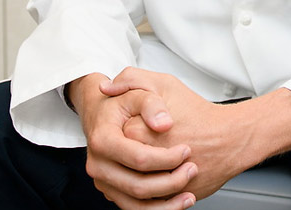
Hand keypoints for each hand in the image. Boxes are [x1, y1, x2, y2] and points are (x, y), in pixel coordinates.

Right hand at [69, 73, 197, 208]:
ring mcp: (103, 181)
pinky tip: (177, 202)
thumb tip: (164, 124)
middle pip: (138, 186)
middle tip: (192, 169)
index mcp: (103, 140)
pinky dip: (158, 209)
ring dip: (167, 204)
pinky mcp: (111, 191)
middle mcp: (98, 165)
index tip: (187, 150)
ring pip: (136, 205)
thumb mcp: (137, 92)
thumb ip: (152, 104)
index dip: (167, 158)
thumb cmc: (121, 102)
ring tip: (189, 195)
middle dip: (171, 182)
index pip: (139, 158)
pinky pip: (134, 209)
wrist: (102, 112)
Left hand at [103, 69, 256, 200]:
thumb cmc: (199, 113)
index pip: (115, 136)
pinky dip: (157, 191)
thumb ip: (131, 79)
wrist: (231, 139)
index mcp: (133, 133)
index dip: (133, 128)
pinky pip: (151, 200)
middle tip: (160, 139)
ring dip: (147, 173)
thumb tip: (105, 88)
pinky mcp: (169, 199)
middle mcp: (140, 162)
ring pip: (135, 184)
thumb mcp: (164, 83)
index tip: (149, 125)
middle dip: (142, 150)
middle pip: (124, 159)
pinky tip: (166, 175)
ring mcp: (155, 184)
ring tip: (165, 156)